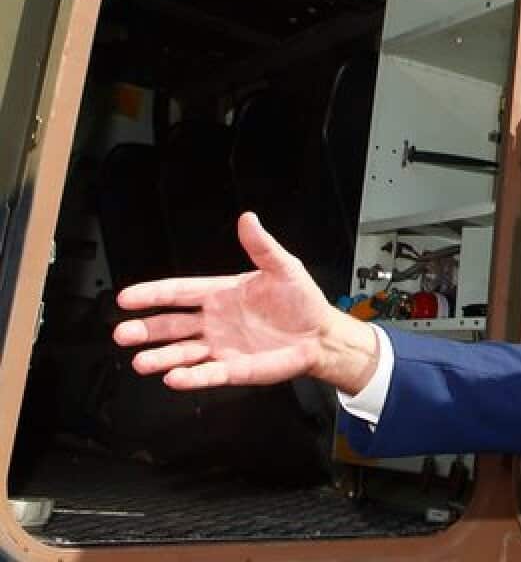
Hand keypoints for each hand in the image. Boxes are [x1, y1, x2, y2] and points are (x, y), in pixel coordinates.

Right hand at [114, 212, 377, 392]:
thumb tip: (248, 219)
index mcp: (220, 293)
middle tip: (123, 334)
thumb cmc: (301, 301)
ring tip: (141, 361)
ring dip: (161, 357)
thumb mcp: (283, 268)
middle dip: (146, 330)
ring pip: (183, 353)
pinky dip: (191, 378)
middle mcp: (214, 321)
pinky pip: (208, 374)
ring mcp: (222, 346)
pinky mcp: (234, 369)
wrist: (320, 334)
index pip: (179, 292)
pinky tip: (174, 378)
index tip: (126, 297)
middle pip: (172, 325)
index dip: (152, 294)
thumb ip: (261, 246)